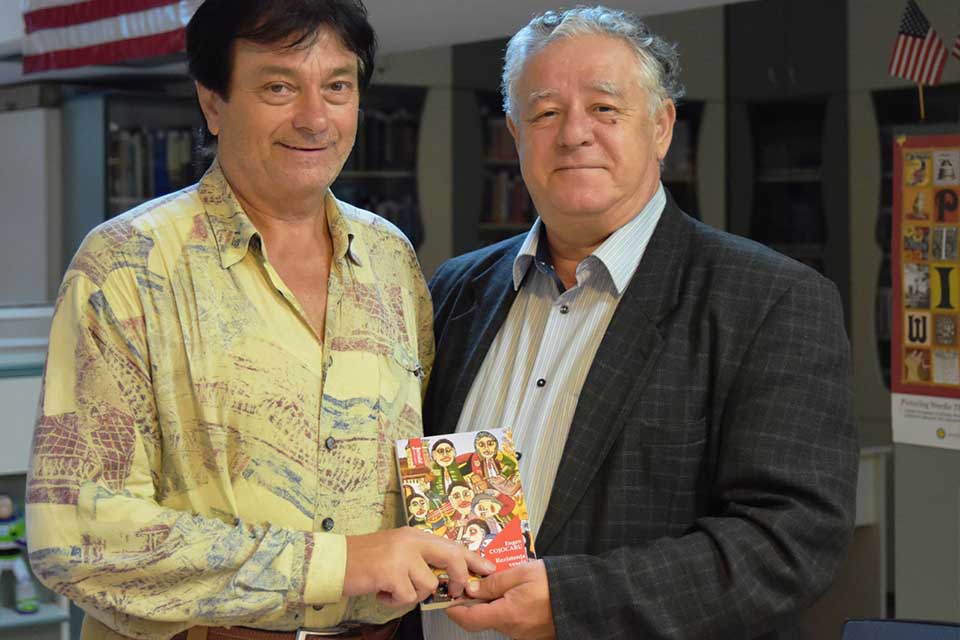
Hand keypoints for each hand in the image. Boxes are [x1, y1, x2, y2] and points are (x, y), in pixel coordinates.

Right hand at [343, 527, 494, 608]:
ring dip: (412, 594)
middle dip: (459, 579)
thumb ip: (421, 557)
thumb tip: (447, 576)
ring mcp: (402, 555)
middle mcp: (411, 541)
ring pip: (428, 585)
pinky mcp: (391, 572)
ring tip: (394, 587)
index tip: (488, 569)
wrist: (334, 562)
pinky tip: (383, 592)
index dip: (473, 558)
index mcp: (415, 535)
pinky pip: (408, 597)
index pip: (452, 544)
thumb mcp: (397, 550)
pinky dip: (395, 601)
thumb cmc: (364, 559)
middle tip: (457, 591)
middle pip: (451, 558)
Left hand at [446, 559, 554, 639]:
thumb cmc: (553, 582)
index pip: (469, 620)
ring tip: (505, 583)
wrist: (584, 597)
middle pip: (484, 619)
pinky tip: (518, 593)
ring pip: (499, 619)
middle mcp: (512, 630)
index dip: (455, 610)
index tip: (448, 600)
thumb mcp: (521, 573)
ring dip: (495, 604)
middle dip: (478, 602)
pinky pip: (513, 621)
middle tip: (478, 581)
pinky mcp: (533, 634)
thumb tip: (472, 589)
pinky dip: (509, 608)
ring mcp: (524, 634)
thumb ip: (493, 582)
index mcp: (506, 615)